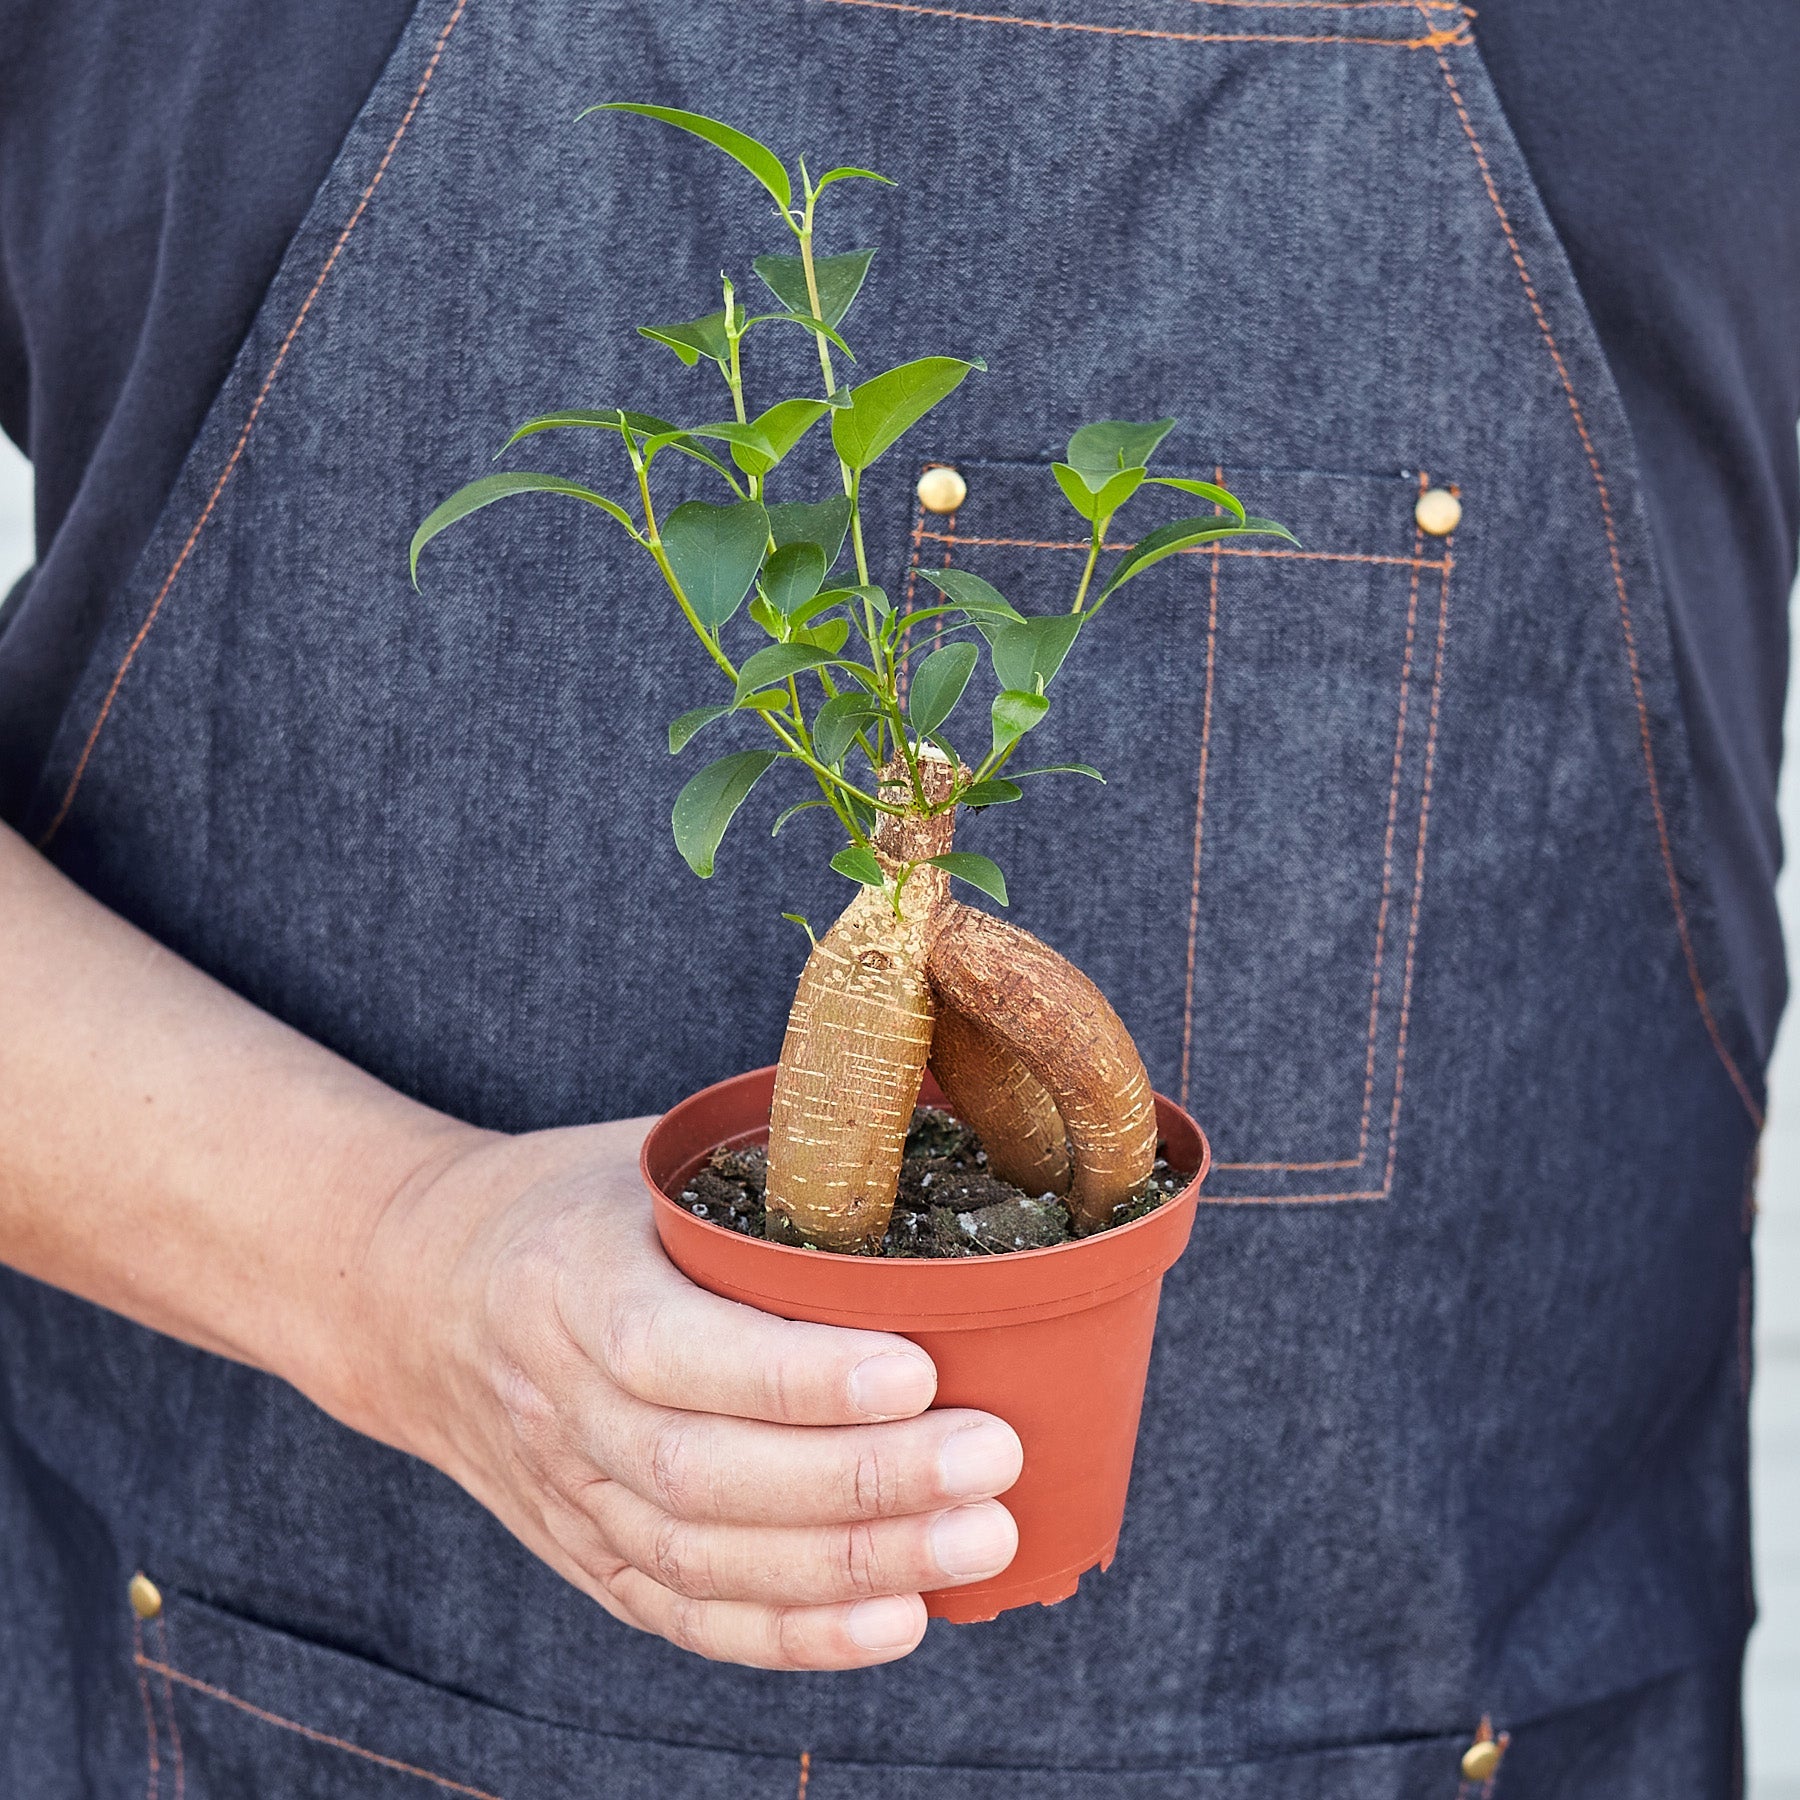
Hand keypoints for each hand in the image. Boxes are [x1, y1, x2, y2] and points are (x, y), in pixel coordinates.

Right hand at [345, 1117, 1022, 1669]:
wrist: (415, 1296)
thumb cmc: (568, 1206)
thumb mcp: (646, 1157)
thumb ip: (768, 1159)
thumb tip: (941, 1114)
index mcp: (569, 1281)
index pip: (674, 1350)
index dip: (796, 1378)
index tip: (917, 1371)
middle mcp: (560, 1401)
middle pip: (704, 1474)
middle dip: (861, 1481)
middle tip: (990, 1457)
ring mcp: (568, 1492)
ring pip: (704, 1559)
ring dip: (852, 1567)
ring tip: (979, 1537)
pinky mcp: (588, 1554)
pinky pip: (688, 1615)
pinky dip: (795, 1635)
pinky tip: (898, 1619)